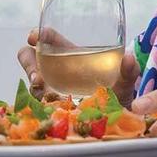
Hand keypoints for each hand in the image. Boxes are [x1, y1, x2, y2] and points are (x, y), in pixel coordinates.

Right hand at [17, 29, 140, 105]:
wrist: (115, 121)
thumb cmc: (116, 94)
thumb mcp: (123, 82)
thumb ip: (129, 71)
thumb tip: (129, 58)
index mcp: (67, 55)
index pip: (46, 39)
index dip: (38, 35)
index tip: (36, 37)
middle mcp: (53, 69)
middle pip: (28, 57)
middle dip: (29, 62)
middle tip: (38, 75)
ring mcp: (48, 89)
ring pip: (29, 82)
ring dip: (33, 85)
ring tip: (43, 92)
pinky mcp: (47, 109)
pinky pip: (35, 104)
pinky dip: (39, 105)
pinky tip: (50, 108)